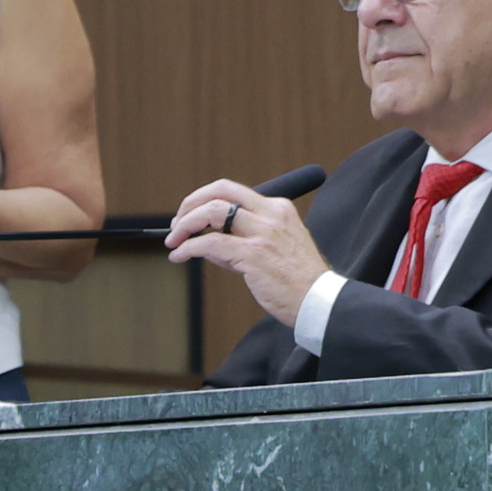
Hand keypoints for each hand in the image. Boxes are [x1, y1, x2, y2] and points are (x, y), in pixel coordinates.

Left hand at [163, 176, 332, 323]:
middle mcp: (271, 214)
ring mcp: (263, 233)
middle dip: (190, 204)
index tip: (189, 215)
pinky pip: (209, 243)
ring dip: (184, 225)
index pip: (232, 191)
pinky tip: (180, 256)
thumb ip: (243, 238)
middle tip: (176, 224)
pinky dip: (188, 248)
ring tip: (174, 241)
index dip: (203, 199)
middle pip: (219, 192)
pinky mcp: (253, 253)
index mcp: (278, 209)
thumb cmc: (297, 278)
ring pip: (211, 212)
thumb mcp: (276, 247)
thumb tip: (205, 240)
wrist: (317, 300)